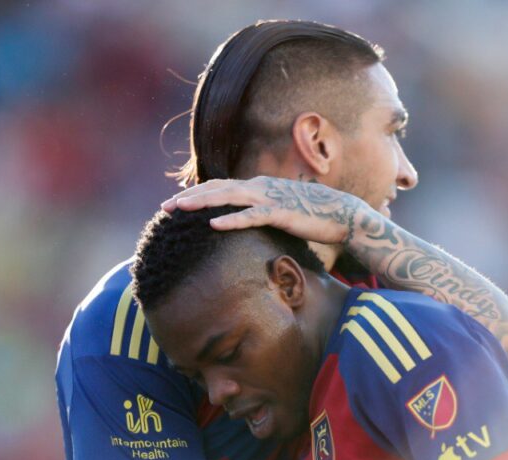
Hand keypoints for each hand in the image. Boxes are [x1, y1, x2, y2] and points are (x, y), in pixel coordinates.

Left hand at [160, 177, 368, 244]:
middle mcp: (260, 187)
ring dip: (202, 202)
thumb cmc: (312, 215)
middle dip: (189, 197)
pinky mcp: (281, 213)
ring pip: (229, 197)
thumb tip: (243, 222)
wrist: (342, 214)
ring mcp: (270, 198)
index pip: (221, 187)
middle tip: (164, 206)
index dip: (197, 193)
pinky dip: (232, 219)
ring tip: (180, 208)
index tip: (175, 202)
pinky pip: (252, 216)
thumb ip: (260, 212)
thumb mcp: (279, 212)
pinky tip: (214, 224)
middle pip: (217, 188)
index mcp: (259, 186)